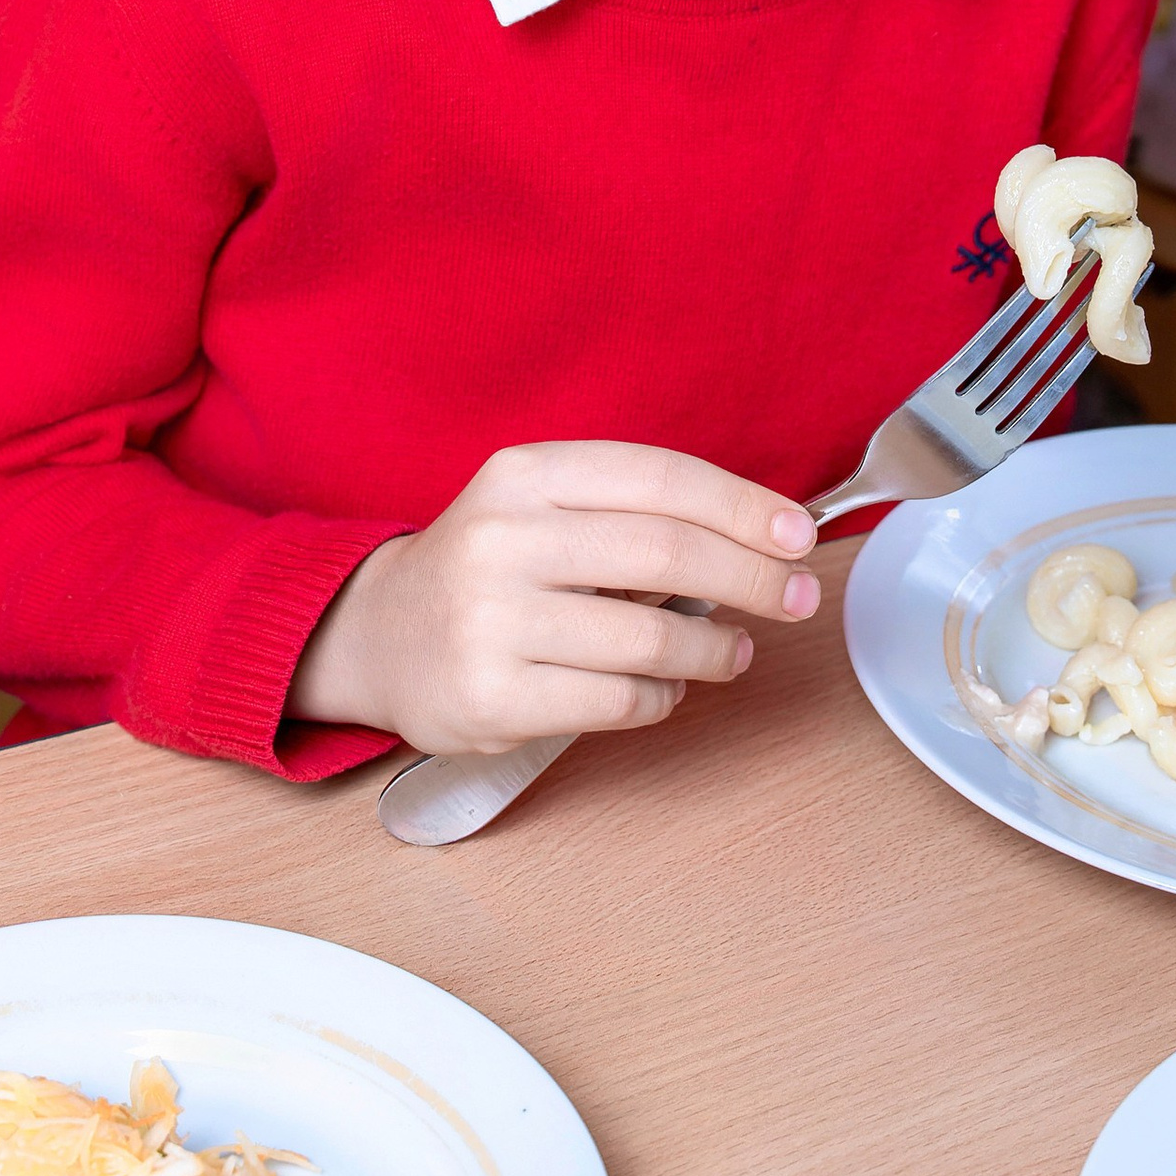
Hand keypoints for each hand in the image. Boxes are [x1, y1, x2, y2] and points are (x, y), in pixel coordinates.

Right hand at [290, 440, 821, 751]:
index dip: (743, 507)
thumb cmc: (487, 566)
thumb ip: (628, 510)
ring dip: (715, 649)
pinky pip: (618, 700)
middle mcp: (504, 539)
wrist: (377, 635)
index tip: (798, 535)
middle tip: (797, 598)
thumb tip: (762, 537)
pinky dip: (663, 696)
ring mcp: (492, 622)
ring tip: (733, 651)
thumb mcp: (537, 505)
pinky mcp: (493, 697)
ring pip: (650, 638)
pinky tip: (665, 687)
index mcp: (524, 475)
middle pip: (667, 554)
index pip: (660, 479)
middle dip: (753, 577)